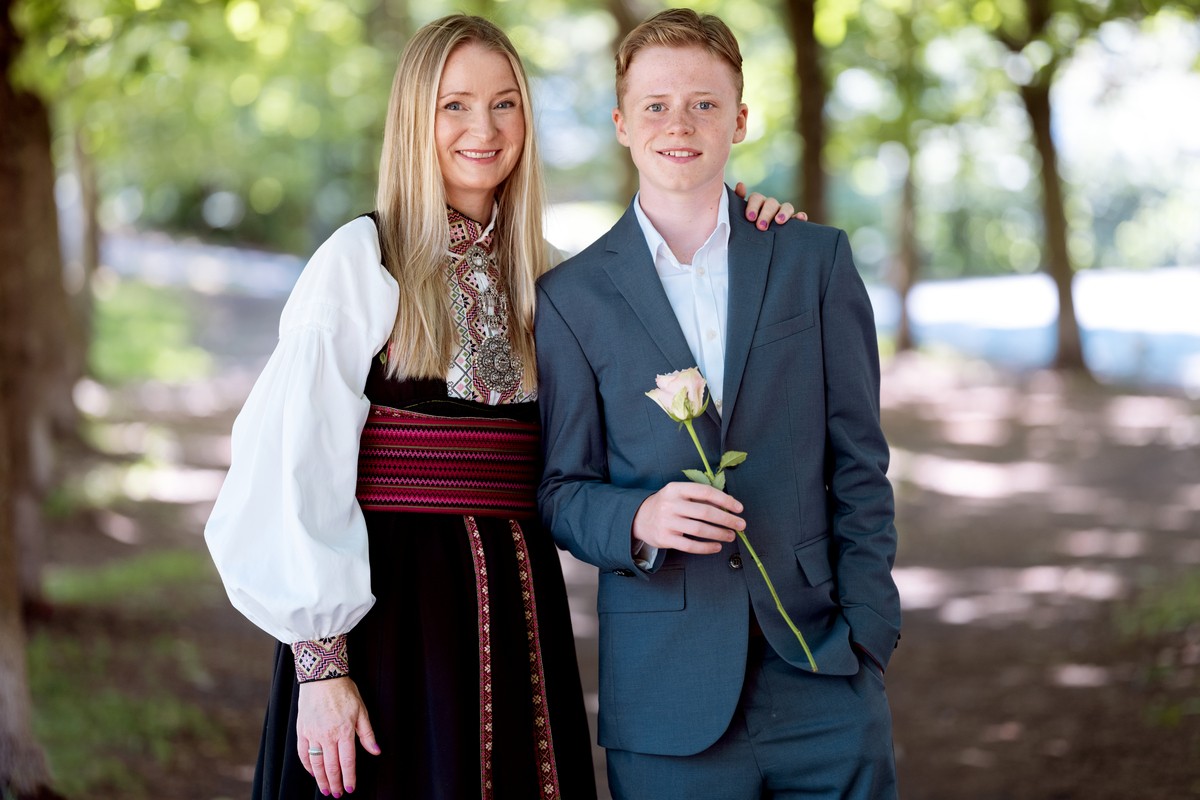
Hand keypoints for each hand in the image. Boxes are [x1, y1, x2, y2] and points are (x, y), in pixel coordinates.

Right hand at [297, 677, 379, 795]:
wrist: (322, 677)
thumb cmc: (344, 692)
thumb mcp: (362, 711)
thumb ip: (367, 734)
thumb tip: (376, 751)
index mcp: (344, 731)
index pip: (347, 762)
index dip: (349, 778)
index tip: (350, 789)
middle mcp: (327, 736)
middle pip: (331, 767)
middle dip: (335, 783)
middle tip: (337, 794)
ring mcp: (313, 734)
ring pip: (316, 764)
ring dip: (321, 779)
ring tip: (325, 790)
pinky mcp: (302, 731)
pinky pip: (303, 754)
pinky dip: (308, 766)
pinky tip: (313, 772)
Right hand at [632, 481, 744, 554]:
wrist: (639, 518)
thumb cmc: (666, 505)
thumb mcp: (678, 494)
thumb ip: (698, 497)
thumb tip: (727, 506)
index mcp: (675, 489)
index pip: (705, 491)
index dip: (725, 499)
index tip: (739, 508)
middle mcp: (670, 504)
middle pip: (705, 512)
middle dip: (727, 519)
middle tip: (741, 525)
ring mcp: (666, 522)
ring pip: (699, 530)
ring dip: (719, 534)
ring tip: (731, 536)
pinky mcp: (665, 538)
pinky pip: (690, 545)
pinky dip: (706, 547)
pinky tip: (717, 546)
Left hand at [734, 181, 807, 228]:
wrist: (753, 249)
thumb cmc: (745, 231)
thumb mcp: (738, 219)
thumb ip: (737, 202)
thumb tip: (741, 185)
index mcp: (757, 203)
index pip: (756, 198)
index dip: (753, 206)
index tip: (750, 218)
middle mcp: (771, 206)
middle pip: (771, 203)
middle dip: (766, 214)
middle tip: (761, 226)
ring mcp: (783, 213)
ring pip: (787, 206)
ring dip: (783, 212)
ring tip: (779, 221)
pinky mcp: (794, 222)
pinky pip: (799, 217)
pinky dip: (800, 216)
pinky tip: (800, 219)